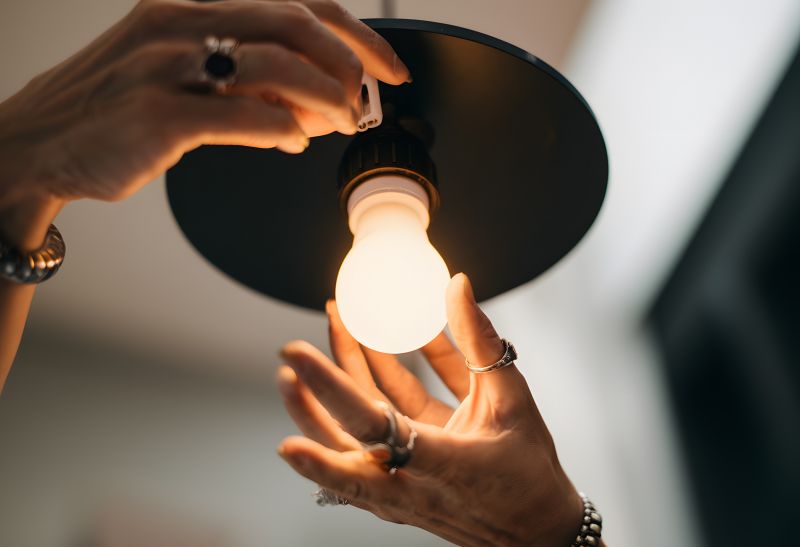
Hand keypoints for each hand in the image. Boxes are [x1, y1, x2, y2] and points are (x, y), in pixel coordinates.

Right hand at [0, 0, 408, 248]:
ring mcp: (166, 68)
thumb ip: (243, 83)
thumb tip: (307, 108)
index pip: (294, 3)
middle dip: (350, 63)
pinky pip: (241, 118)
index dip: (354, 33)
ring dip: (323, 100)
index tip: (388, 67)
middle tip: (370, 98)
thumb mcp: (178, 73)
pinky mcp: (157, 116)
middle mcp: (180, 24)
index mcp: (190, 6)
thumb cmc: (113, 110)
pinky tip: (293, 142)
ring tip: (335, 124)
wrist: (40, 145)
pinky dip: (282, 130)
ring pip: (275, 68)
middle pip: (295, 24)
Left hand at [277, 273, 583, 546]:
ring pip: (344, 447)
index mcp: (442, 461)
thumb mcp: (512, 400)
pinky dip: (348, 415)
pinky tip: (340, 379)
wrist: (534, 533)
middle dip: (308, 400)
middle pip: (340, 442)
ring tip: (305, 361)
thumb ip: (479, 342)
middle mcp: (410, 482)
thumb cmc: (527, 471)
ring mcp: (398, 489)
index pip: (372, 421)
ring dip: (322, 404)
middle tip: (289, 355)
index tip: (293, 362)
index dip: (330, 388)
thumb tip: (456, 287)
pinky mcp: (396, 487)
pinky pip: (361, 448)